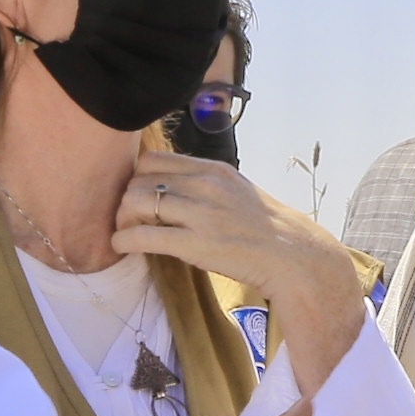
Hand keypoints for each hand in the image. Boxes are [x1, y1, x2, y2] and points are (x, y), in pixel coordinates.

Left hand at [110, 150, 366, 388]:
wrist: (292, 256)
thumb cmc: (264, 227)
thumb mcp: (236, 189)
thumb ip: (205, 183)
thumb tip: (172, 185)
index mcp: (213, 169)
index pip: (153, 159)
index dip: (137, 177)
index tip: (138, 195)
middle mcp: (205, 185)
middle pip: (139, 179)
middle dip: (125, 199)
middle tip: (128, 218)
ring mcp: (201, 214)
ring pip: (135, 202)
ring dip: (121, 218)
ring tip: (126, 232)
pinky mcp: (196, 245)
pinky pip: (143, 236)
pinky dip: (124, 239)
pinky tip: (123, 246)